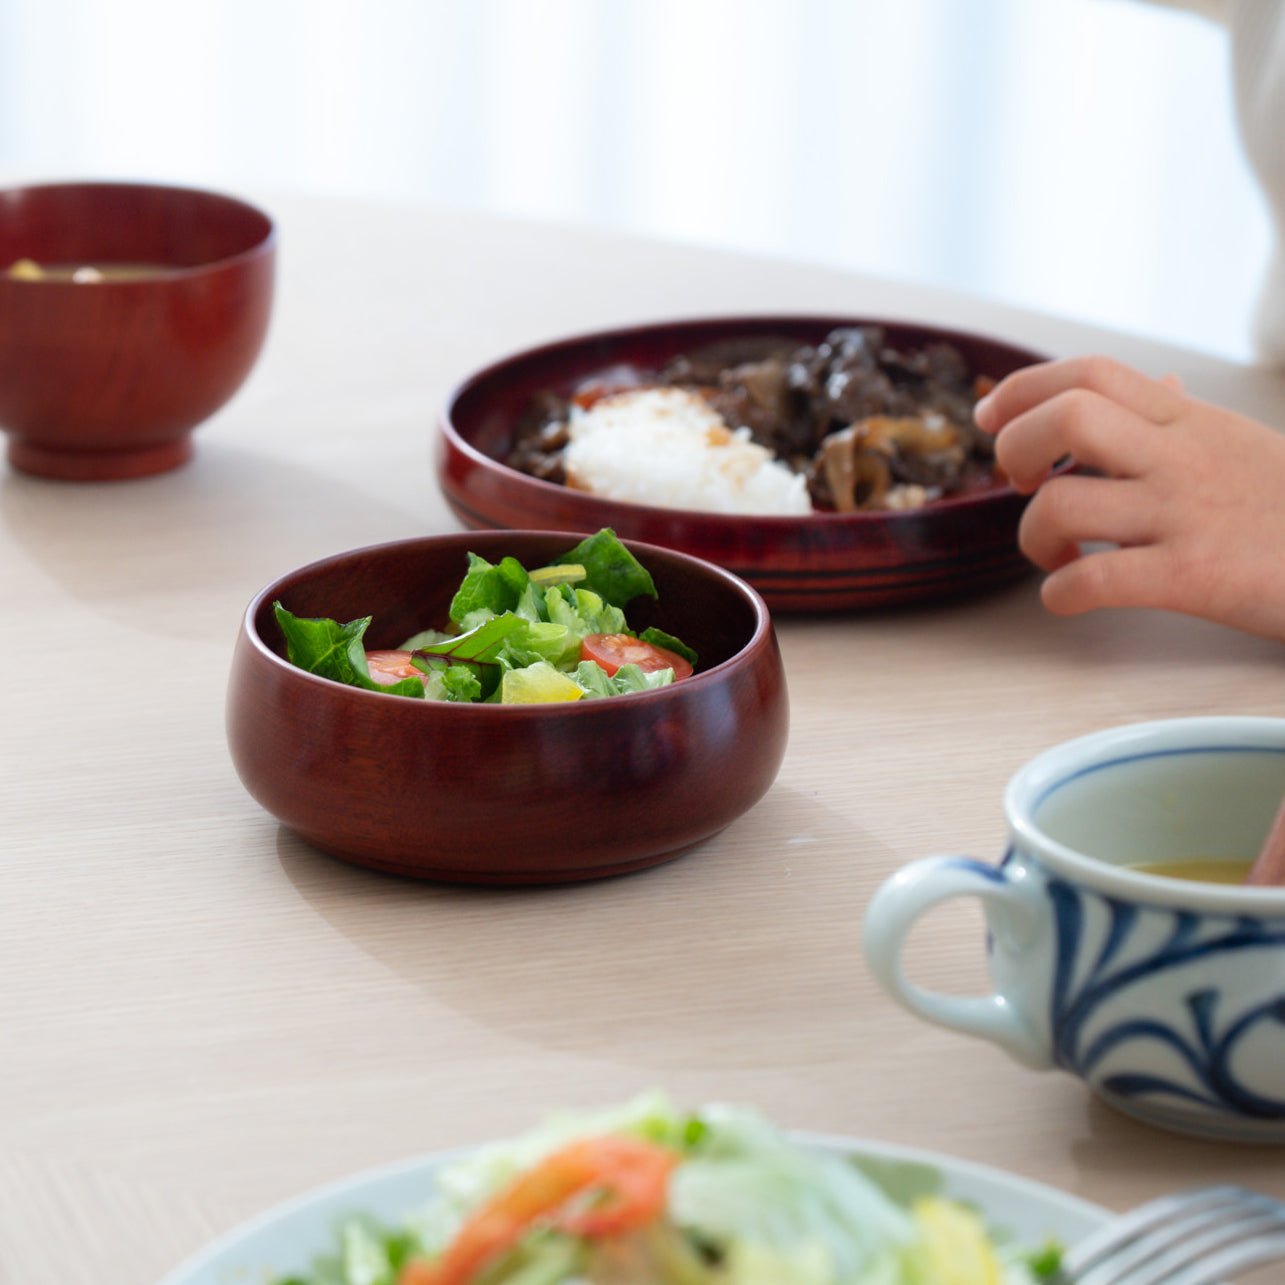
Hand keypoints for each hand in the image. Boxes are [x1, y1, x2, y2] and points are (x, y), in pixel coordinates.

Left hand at [974, 355, 1284, 640]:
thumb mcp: (1242, 441)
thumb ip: (1184, 413)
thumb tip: (1152, 379)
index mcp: (1187, 420)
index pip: (1089, 372)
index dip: (1023, 387)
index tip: (989, 416)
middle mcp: (1180, 457)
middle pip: (1066, 417)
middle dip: (1015, 447)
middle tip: (1018, 482)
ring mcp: (1185, 515)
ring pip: (1063, 504)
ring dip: (1029, 535)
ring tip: (1050, 553)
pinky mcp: (1194, 576)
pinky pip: (1094, 579)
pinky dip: (1059, 593)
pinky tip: (1069, 597)